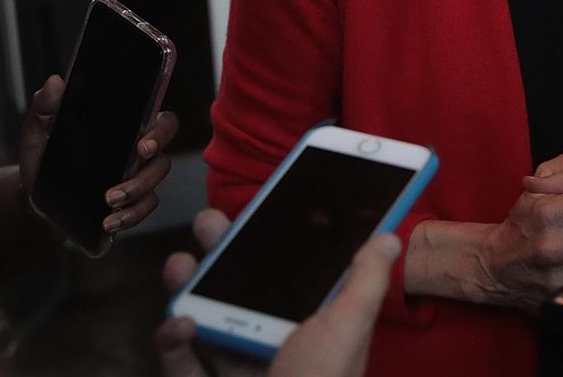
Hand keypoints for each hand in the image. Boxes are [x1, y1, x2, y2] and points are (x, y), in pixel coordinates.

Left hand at [18, 75, 179, 234]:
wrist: (33, 196)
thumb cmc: (42, 157)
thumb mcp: (38, 131)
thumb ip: (44, 106)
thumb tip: (55, 82)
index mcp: (125, 127)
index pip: (160, 121)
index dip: (161, 132)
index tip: (142, 145)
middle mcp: (137, 152)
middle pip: (164, 157)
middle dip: (150, 171)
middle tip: (124, 183)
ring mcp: (136, 179)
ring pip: (154, 186)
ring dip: (135, 195)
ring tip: (109, 202)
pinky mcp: (130, 204)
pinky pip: (143, 209)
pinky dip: (129, 217)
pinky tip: (109, 222)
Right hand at [157, 209, 400, 376]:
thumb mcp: (347, 331)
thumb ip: (363, 282)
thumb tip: (388, 232)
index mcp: (309, 323)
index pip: (294, 271)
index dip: (279, 236)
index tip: (265, 201)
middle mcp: (271, 340)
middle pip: (240, 284)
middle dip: (222, 250)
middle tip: (210, 221)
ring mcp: (235, 364)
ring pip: (204, 314)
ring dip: (188, 286)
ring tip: (182, 264)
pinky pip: (182, 360)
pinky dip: (174, 340)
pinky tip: (182, 323)